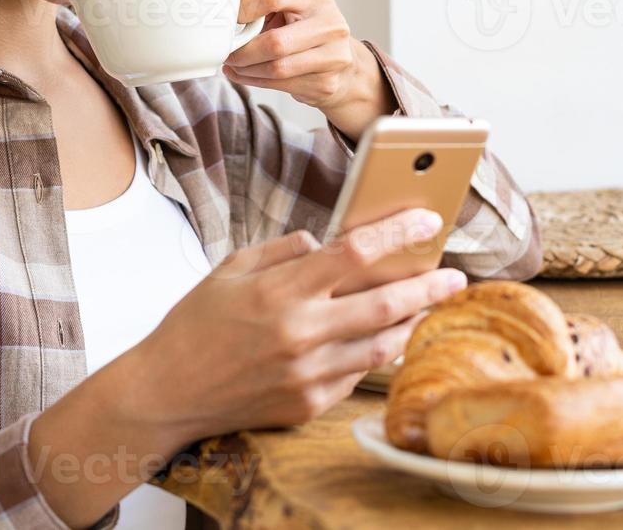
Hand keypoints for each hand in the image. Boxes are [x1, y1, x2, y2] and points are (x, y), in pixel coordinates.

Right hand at [118, 208, 467, 443]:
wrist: (167, 392)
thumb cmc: (195, 324)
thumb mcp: (231, 268)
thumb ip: (282, 251)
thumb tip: (323, 242)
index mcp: (279, 290)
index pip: (354, 253)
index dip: (398, 233)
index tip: (427, 219)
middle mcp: (299, 332)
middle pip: (385, 303)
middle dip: (428, 286)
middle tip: (455, 276)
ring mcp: (306, 373)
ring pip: (381, 346)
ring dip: (413, 324)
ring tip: (429, 308)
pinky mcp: (307, 404)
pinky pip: (356, 376)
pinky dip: (377, 355)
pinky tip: (388, 340)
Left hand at [224, 0, 394, 130]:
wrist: (342, 63)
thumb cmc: (307, 27)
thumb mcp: (290, 0)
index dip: (244, 7)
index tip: (230, 18)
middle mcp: (330, 24)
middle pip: (275, 42)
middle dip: (243, 51)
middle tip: (226, 51)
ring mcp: (332, 57)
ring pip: (276, 68)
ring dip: (246, 69)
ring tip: (233, 64)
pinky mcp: (326, 84)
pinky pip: (280, 85)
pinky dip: (254, 81)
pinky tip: (245, 74)